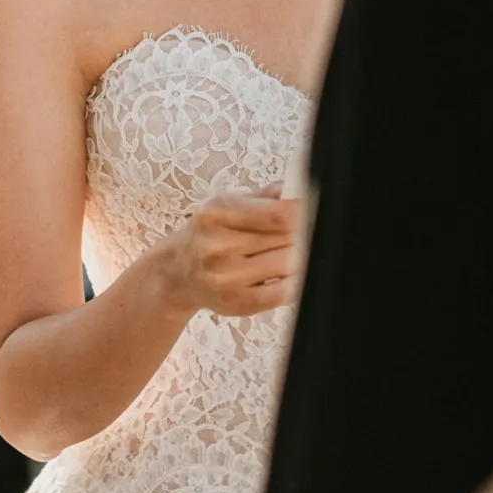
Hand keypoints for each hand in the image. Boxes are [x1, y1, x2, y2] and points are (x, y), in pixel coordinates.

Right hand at [160, 185, 301, 318]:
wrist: (176, 273)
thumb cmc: (209, 234)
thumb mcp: (227, 205)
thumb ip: (264, 196)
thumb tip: (295, 188)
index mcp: (217, 212)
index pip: (277, 214)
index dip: (304, 212)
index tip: (317, 210)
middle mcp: (218, 245)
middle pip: (286, 238)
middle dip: (303, 233)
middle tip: (309, 230)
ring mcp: (226, 277)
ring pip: (287, 264)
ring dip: (299, 256)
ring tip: (295, 250)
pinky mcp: (237, 303)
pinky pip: (282, 293)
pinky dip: (294, 281)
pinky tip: (292, 273)